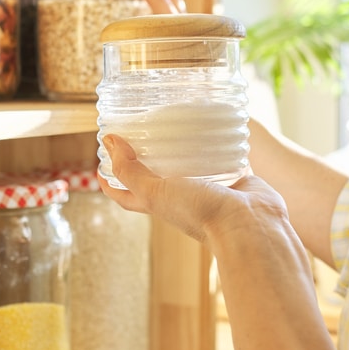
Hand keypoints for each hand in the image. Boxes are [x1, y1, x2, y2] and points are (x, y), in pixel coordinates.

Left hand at [98, 134, 288, 246]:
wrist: (248, 225)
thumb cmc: (201, 213)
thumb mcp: (156, 192)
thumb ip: (131, 171)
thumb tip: (109, 143)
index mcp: (160, 204)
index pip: (125, 195)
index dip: (110, 182)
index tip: (99, 164)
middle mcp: (182, 198)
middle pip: (157, 178)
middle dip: (146, 159)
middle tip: (137, 132)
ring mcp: (209, 189)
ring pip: (191, 167)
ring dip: (183, 151)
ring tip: (176, 125)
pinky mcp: (235, 179)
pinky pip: (225, 159)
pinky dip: (220, 146)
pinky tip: (217, 128)